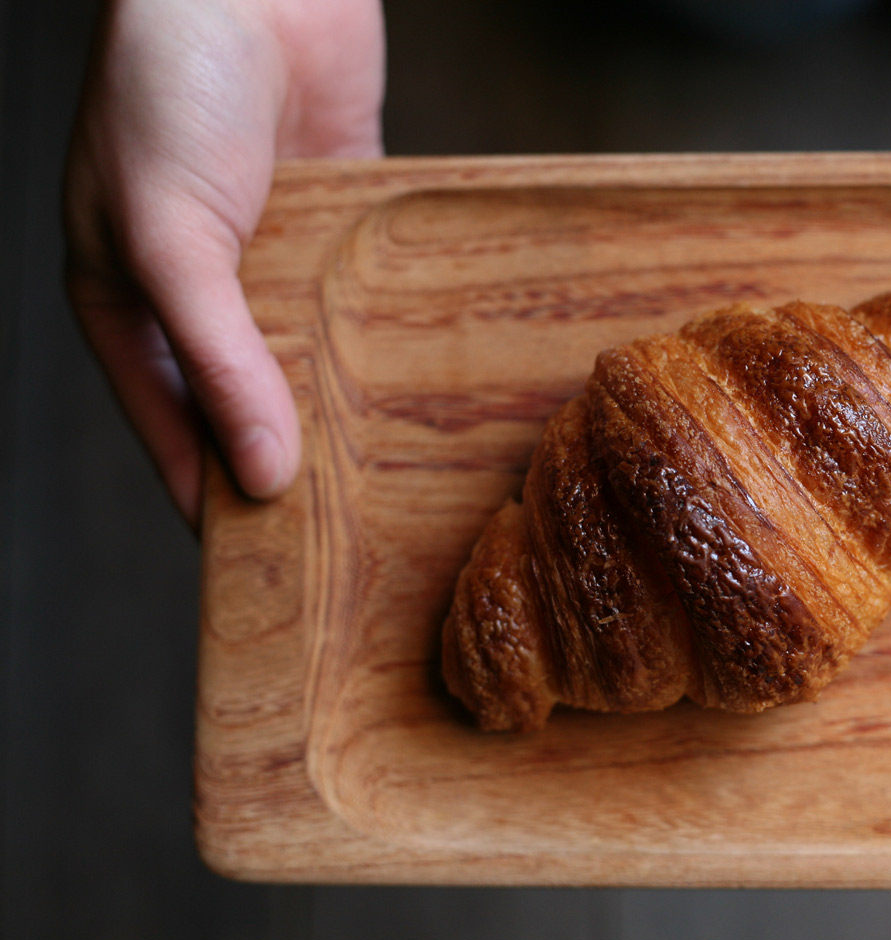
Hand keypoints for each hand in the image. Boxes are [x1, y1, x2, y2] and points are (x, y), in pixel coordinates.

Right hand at [65, 0, 384, 527]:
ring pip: (318, 364)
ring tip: (412, 487)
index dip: (220, 505)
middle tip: (363, 546)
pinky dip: (389, 344)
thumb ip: (217, 355)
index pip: (177, 436)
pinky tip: (433, 391)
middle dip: (298, 473)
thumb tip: (260, 475)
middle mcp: (208, 296)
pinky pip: (364, 304)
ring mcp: (279, 263)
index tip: (279, 577)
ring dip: (354, 415)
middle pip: (254, 411)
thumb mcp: (168, 234)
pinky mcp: (341, 227)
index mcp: (133, 308)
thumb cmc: (172, 87)